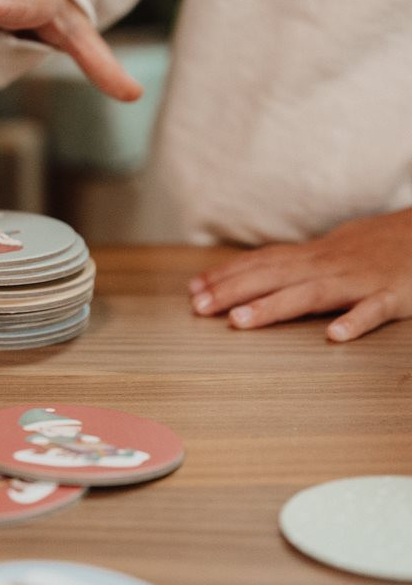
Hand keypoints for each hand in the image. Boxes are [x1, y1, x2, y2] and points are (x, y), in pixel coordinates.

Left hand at [188, 209, 411, 340]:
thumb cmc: (375, 248)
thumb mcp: (330, 251)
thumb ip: (295, 265)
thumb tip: (253, 274)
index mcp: (314, 256)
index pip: (262, 263)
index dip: (226, 276)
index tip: (192, 291)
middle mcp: (329, 265)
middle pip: (274, 277)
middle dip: (232, 292)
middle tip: (198, 308)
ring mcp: (359, 281)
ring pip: (311, 294)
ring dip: (273, 306)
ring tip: (240, 322)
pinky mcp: (392, 296)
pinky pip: (372, 310)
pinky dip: (355, 321)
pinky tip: (335, 336)